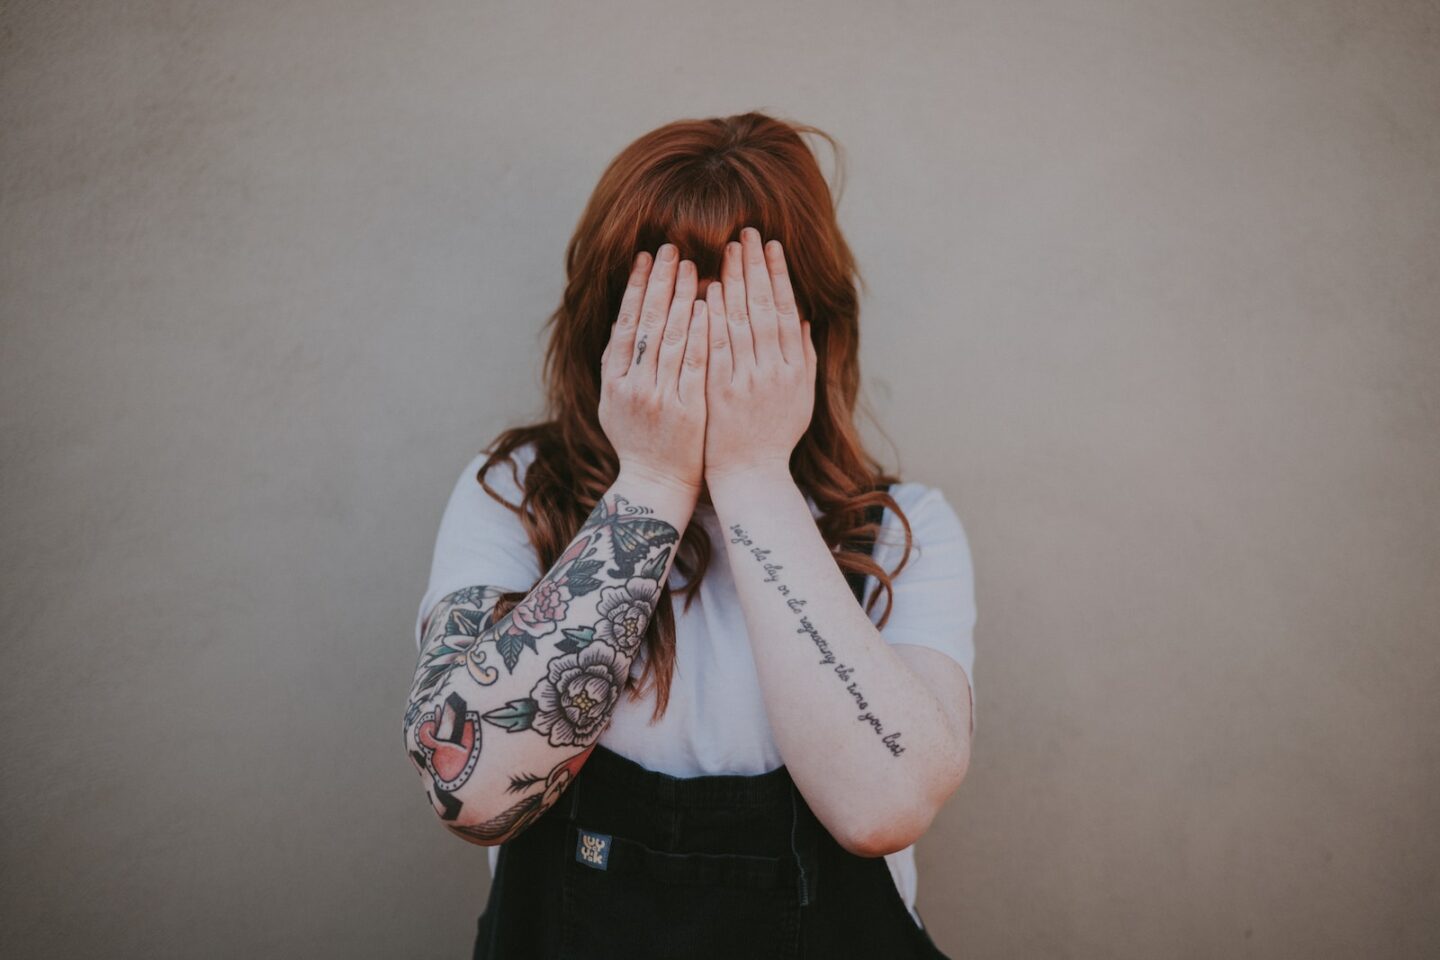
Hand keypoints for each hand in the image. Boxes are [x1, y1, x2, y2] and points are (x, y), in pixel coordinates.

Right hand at [599, 243, 709, 497]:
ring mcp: (659, 398)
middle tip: (671, 248)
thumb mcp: (614, 402)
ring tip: (693, 266)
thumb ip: (617, 364)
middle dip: (660, 282)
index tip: (646, 257)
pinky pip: (694, 364)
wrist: (657, 483)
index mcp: (614, 380)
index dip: (636, 287)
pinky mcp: (686, 410)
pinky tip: (707, 306)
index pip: (626, 322)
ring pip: (671, 337)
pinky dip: (700, 333)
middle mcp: (633, 385)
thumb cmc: (638, 441)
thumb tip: (623, 320)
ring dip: (682, 298)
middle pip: (648, 323)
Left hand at [702, 227, 815, 482]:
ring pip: (742, 322)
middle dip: (757, 268)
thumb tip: (802, 318)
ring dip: (736, 282)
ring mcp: (748, 381)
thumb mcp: (799, 397)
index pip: (786, 311)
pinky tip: (710, 289)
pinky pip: (718, 346)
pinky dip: (716, 316)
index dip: (779, 276)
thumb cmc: (774, 436)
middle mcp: (774, 371)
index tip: (772, 246)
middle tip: (749, 234)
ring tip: (729, 249)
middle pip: (765, 308)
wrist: (750, 474)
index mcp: (795, 369)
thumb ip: (803, 357)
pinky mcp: (721, 391)